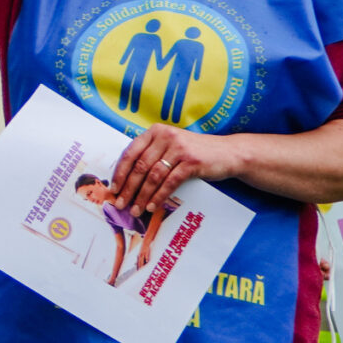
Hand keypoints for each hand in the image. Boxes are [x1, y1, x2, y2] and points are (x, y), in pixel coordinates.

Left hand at [109, 125, 239, 217]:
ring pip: (153, 176)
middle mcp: (166, 137)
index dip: (120, 172)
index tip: (114, 189)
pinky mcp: (191, 162)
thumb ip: (152, 155)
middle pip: (140, 166)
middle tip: (120, 204)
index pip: (130, 152)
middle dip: (128, 188)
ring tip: (136, 210)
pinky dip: (159, 196)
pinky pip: (169, 182)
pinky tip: (152, 206)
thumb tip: (126, 179)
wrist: (228, 153)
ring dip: (142, 196)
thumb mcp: (171, 147)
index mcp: (156, 131)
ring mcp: (179, 148)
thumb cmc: (195, 153)